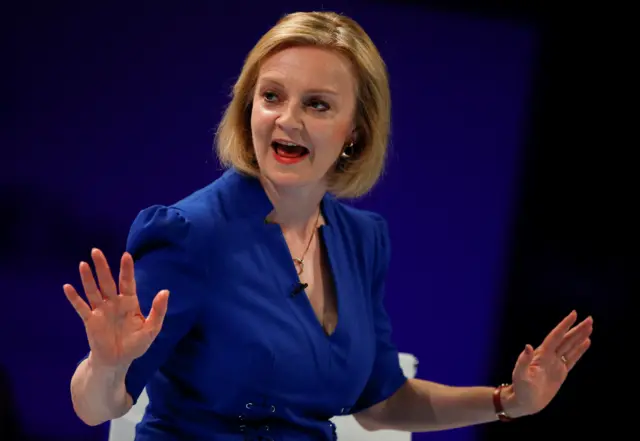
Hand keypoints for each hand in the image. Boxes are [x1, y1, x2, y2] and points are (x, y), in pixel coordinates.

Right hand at [64, 248, 169, 367]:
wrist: (118, 361)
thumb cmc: (135, 344)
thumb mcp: (151, 329)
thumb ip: (158, 311)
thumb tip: (165, 291)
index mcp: (130, 303)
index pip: (127, 282)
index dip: (126, 269)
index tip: (126, 255)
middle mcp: (114, 303)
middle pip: (107, 282)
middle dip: (102, 267)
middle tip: (96, 251)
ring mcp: (101, 311)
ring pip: (93, 291)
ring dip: (87, 278)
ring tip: (83, 264)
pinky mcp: (90, 320)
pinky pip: (81, 307)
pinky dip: (74, 298)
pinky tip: (67, 287)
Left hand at [503, 310, 592, 416]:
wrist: (524, 402)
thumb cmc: (520, 388)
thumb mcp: (520, 375)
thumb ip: (523, 361)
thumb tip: (528, 346)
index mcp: (541, 354)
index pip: (556, 336)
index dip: (565, 325)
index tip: (574, 314)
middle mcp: (549, 356)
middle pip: (566, 339)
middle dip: (577, 329)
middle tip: (590, 319)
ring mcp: (555, 363)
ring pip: (570, 346)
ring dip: (580, 337)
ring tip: (589, 327)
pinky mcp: (560, 372)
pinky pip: (572, 358)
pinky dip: (579, 350)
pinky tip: (586, 342)